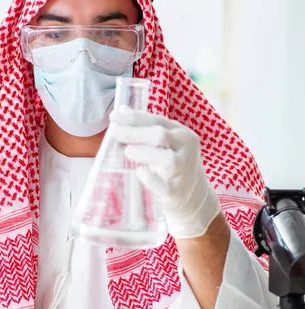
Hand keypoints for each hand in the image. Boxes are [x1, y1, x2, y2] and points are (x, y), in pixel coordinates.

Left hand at [110, 106, 220, 238]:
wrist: (194, 197)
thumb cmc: (174, 165)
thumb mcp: (167, 144)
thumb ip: (146, 128)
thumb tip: (121, 111)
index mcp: (184, 135)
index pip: (157, 120)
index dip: (134, 117)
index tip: (114, 116)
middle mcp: (187, 151)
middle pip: (160, 136)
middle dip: (134, 132)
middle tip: (116, 133)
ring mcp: (183, 172)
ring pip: (166, 159)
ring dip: (142, 153)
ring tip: (128, 152)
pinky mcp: (174, 191)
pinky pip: (159, 183)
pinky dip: (147, 176)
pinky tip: (140, 171)